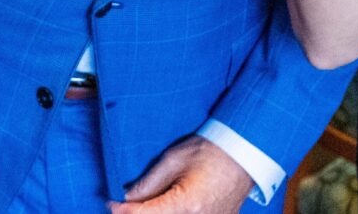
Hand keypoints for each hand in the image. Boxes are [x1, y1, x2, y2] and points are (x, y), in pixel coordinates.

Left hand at [109, 135, 252, 213]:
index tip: (111, 204)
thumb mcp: (173, 159)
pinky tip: (167, 204)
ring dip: (156, 213)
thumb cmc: (211, 150)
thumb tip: (128, 197)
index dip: (124, 211)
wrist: (245, 151)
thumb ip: (149, 183)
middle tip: (125, 206)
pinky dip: (174, 213)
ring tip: (147, 203)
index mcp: (186, 204)